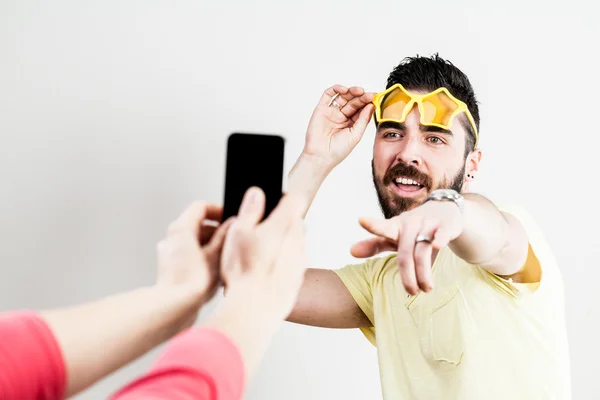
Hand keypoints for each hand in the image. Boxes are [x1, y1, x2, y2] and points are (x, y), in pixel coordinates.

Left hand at [156, 202, 233, 303]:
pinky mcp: (170, 268)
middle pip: (197, 224)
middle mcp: (172, 238)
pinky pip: (189, 255)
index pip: (200, 207)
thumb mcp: (216, 255)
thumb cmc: (191, 283)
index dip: (218, 210)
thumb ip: (225, 236)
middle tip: (232, 240)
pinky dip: (202, 257)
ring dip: (211, 245)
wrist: (174, 308)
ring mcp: (169, 253)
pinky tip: (215, 271)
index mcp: (181, 228)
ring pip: (193, 240)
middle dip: (217, 231)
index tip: (230, 219)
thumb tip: (231, 225)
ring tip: (226, 259)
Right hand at [220, 187, 306, 319]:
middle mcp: (298, 239)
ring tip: (256, 256)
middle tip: (255, 232)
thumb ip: (250, 210)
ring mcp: (300, 259)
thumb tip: (257, 193)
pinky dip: (280, 263)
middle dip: (278, 223)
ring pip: (292, 243)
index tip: (269, 203)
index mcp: (284, 223)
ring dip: (280, 244)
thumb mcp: (238, 232)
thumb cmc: (245, 271)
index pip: (294, 199)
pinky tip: (262, 271)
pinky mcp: (297, 277)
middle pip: (293, 221)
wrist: (256, 309)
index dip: (282, 198)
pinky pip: (291, 262)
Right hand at [303, 85, 374, 167]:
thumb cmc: (337, 150)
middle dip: (362, 97)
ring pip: (343, 96)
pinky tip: (344, 90)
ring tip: (359, 91)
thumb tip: (371, 105)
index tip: (375, 98)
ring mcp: (332, 112)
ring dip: (352, 91)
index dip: (368, 103)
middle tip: (369, 95)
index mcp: (351, 124)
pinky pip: (328, 95)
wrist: (321, 156)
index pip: (361, 109)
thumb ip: (363, 119)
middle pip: (353, 101)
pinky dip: (336, 89)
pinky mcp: (321, 109)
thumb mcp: (356, 134)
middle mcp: (342, 117)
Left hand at [351, 201, 462, 294]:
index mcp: (396, 227)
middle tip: (411, 292)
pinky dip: (440, 238)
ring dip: (424, 272)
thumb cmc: (414, 229)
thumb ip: (375, 245)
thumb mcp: (395, 236)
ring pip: (423, 250)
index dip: (373, 225)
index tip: (360, 220)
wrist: (445, 209)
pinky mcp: (446, 225)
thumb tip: (351, 252)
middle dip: (407, 276)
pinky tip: (438, 246)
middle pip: (405, 253)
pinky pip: (442, 233)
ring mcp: (429, 223)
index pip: (383, 228)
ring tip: (426, 289)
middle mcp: (411, 223)